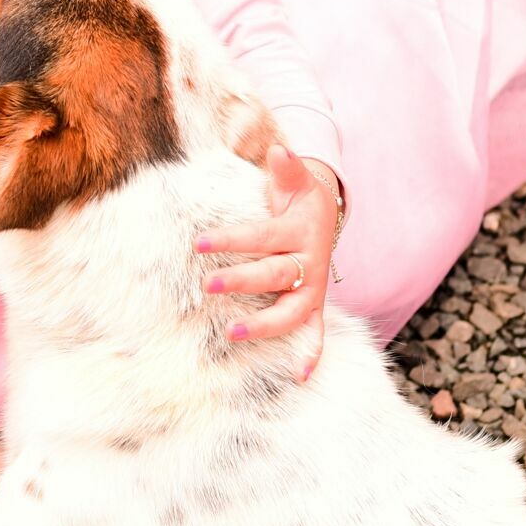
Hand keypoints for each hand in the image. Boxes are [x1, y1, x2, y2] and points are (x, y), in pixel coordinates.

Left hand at [196, 144, 338, 378]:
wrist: (327, 215)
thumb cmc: (300, 198)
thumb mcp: (295, 180)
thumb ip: (287, 167)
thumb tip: (278, 150)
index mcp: (299, 231)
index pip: (261, 237)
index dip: (231, 239)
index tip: (198, 242)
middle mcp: (309, 262)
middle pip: (275, 274)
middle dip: (242, 282)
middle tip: (208, 286)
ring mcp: (313, 287)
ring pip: (293, 310)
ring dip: (266, 326)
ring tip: (232, 333)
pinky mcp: (314, 303)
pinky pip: (316, 330)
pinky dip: (312, 352)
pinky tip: (300, 375)